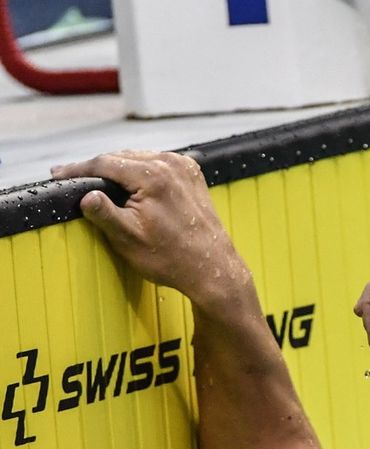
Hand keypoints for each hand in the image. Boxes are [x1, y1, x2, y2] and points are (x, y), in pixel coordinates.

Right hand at [51, 151, 247, 310]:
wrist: (212, 268)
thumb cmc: (171, 258)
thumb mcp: (128, 238)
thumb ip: (103, 213)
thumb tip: (85, 194)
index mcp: (154, 176)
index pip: (105, 163)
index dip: (77, 169)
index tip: (57, 174)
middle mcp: (171, 165)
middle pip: (122, 158)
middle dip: (96, 168)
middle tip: (71, 176)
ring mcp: (185, 168)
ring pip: (140, 159)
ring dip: (118, 168)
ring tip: (96, 179)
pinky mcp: (193, 175)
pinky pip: (158, 165)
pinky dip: (141, 170)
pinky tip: (130, 181)